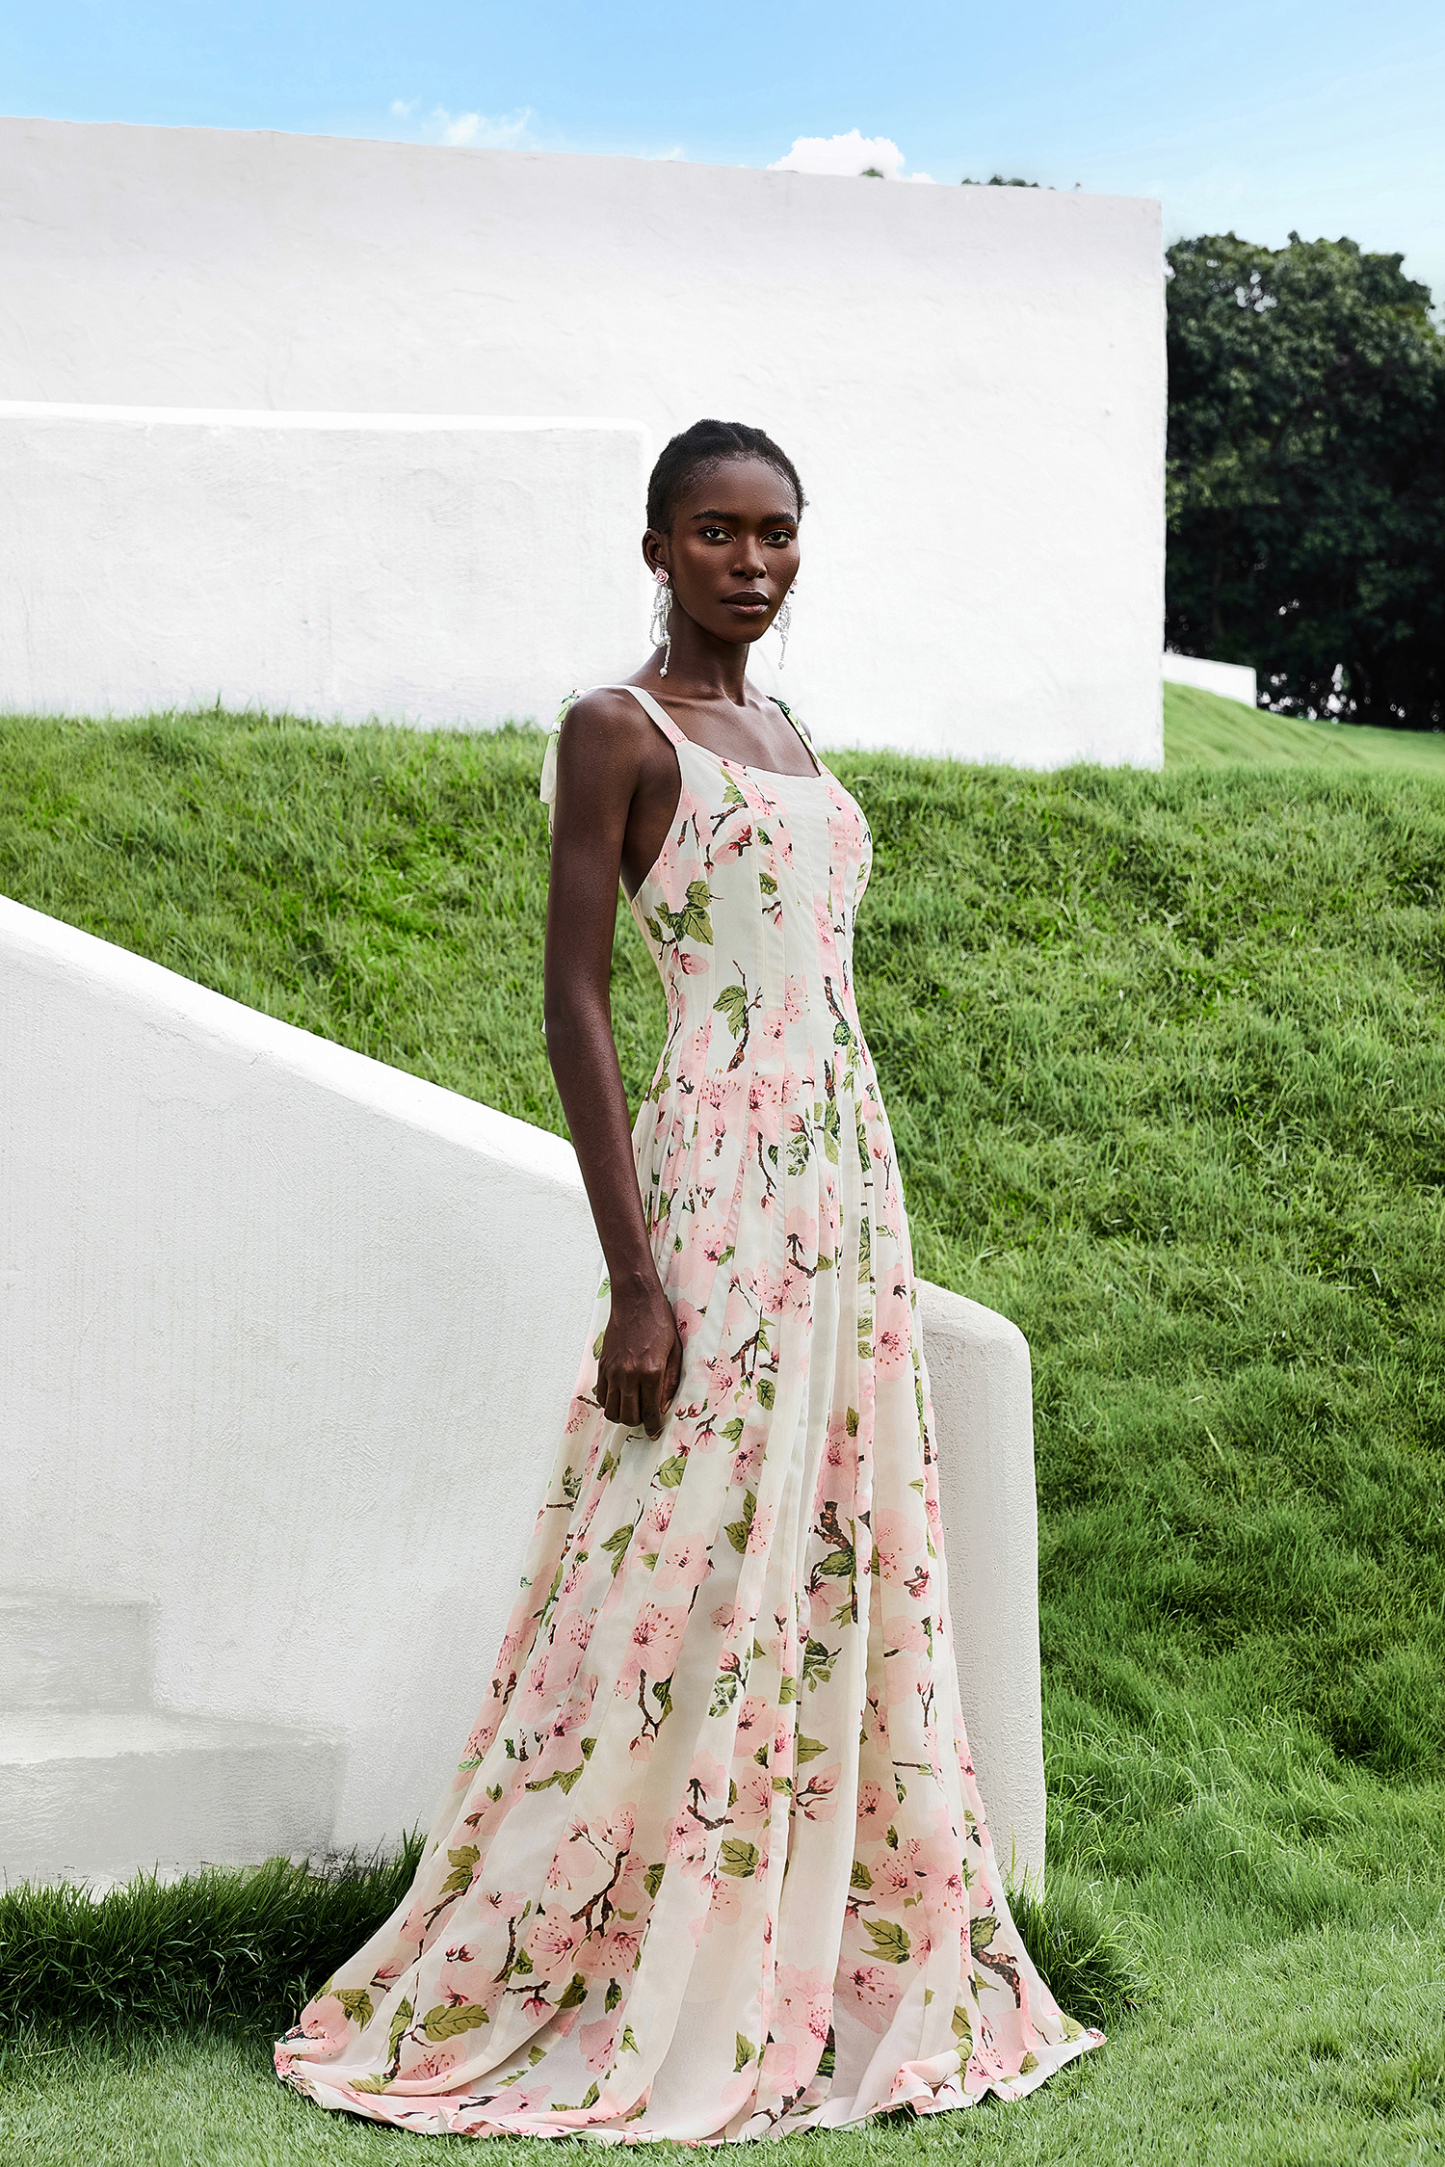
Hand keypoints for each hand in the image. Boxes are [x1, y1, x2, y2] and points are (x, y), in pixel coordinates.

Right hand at [596, 1280, 682, 1439]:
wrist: (635, 1300)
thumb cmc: (659, 1323)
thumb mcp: (674, 1352)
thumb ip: (670, 1382)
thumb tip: (663, 1407)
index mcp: (651, 1372)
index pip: (650, 1412)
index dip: (653, 1426)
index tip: (655, 1432)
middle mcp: (629, 1375)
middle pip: (628, 1416)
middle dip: (639, 1423)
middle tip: (646, 1418)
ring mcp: (613, 1371)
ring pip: (612, 1410)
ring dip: (623, 1415)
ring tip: (633, 1409)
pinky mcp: (603, 1366)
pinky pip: (602, 1396)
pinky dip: (610, 1403)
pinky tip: (621, 1397)